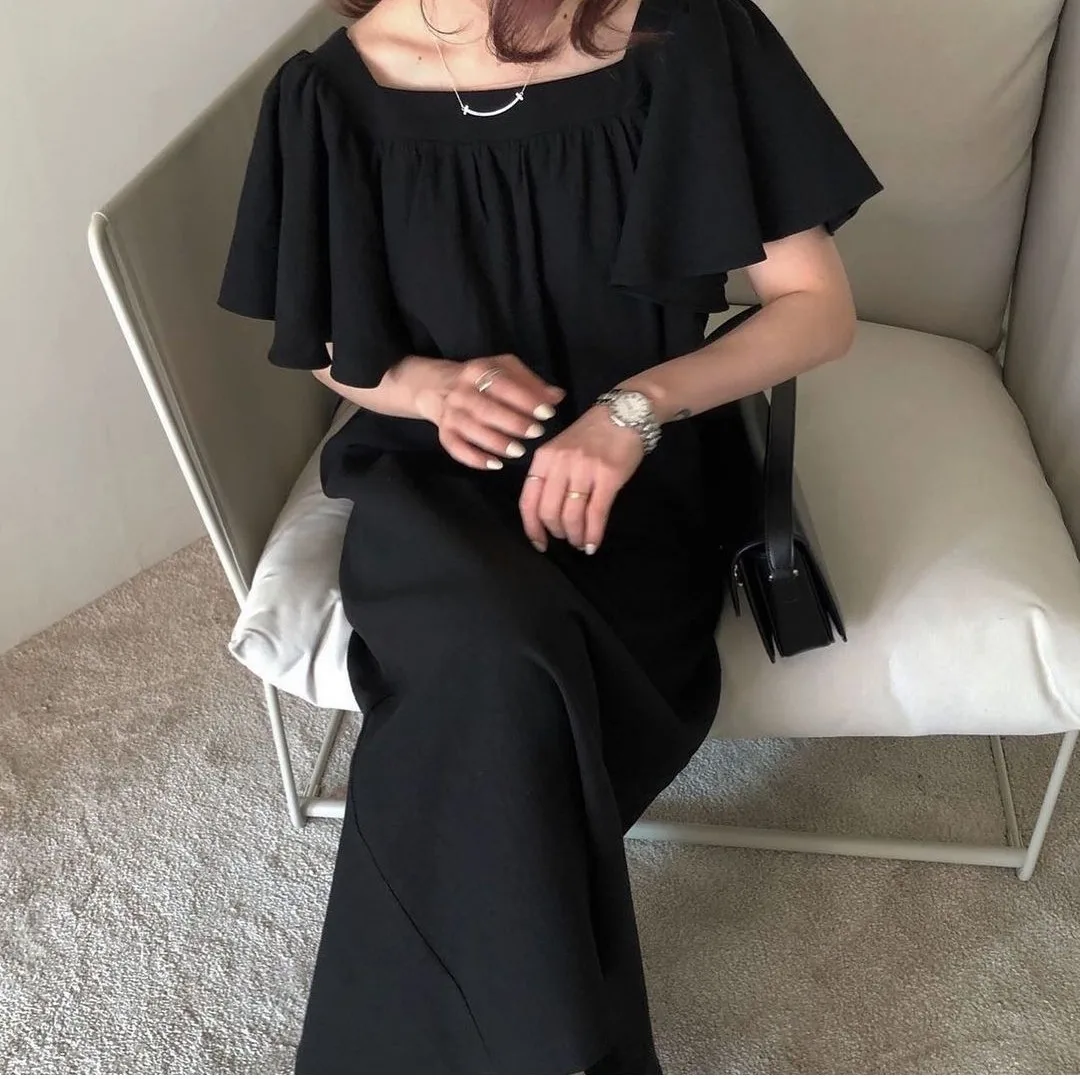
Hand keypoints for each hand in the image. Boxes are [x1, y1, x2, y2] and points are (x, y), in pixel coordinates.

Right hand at [417, 355, 564, 470]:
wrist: (439, 386)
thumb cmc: (483, 379)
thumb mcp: (506, 369)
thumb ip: (531, 383)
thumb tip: (557, 396)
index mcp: (478, 370)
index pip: (503, 385)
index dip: (526, 399)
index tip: (547, 413)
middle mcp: (461, 391)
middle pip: (485, 409)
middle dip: (513, 423)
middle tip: (536, 432)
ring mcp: (450, 413)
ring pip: (471, 430)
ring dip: (496, 443)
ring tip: (519, 451)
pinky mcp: (444, 432)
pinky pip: (456, 448)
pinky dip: (474, 459)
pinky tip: (495, 464)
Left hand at [519, 405, 644, 553]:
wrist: (625, 412)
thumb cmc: (593, 433)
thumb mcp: (561, 449)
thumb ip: (550, 475)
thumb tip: (546, 513)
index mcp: (544, 458)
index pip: (528, 500)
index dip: (532, 528)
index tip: (539, 543)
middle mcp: (560, 463)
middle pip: (548, 512)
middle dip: (556, 532)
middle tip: (566, 538)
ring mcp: (584, 469)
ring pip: (571, 516)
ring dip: (575, 536)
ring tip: (581, 542)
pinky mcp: (608, 476)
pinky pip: (596, 513)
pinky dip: (593, 534)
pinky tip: (594, 544)